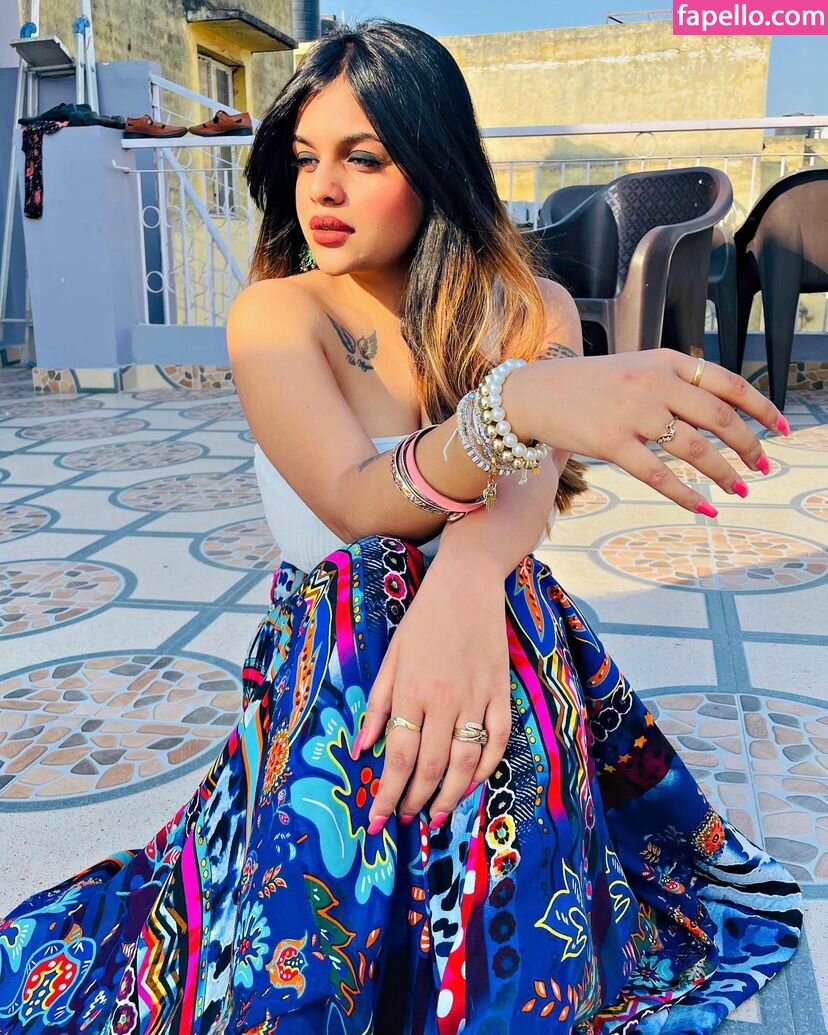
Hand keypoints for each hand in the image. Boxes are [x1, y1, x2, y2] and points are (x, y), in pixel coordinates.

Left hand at [351, 556, 510, 832]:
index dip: (387, 794)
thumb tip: (364, 749)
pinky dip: (486, 767)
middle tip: (405, 819)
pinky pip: (498, 741)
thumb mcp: (391, 657)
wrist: (467, 584)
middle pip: (430, 766)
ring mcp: (476, 698)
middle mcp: (443, 700)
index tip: (377, 821)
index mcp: (410, 691)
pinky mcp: (501, 693)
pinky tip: (472, 783)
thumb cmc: (423, 620)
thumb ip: (377, 704)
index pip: (397, 756)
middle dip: (415, 800)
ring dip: (450, 795)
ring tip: (436, 816)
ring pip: (466, 761)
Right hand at [512, 351, 789, 514]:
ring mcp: (633, 412)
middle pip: (719, 417)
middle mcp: (654, 383)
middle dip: (749, 445)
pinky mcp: (612, 442)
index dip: (761, 407)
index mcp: (665, 361)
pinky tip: (705, 508)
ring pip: (694, 448)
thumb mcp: (635, 368)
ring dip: (724, 472)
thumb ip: (673, 382)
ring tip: (740, 488)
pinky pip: (659, 475)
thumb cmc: (587, 386)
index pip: (727, 382)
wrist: (534, 394)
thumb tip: (719, 410)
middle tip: (762, 466)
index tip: (781, 428)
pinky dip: (687, 495)